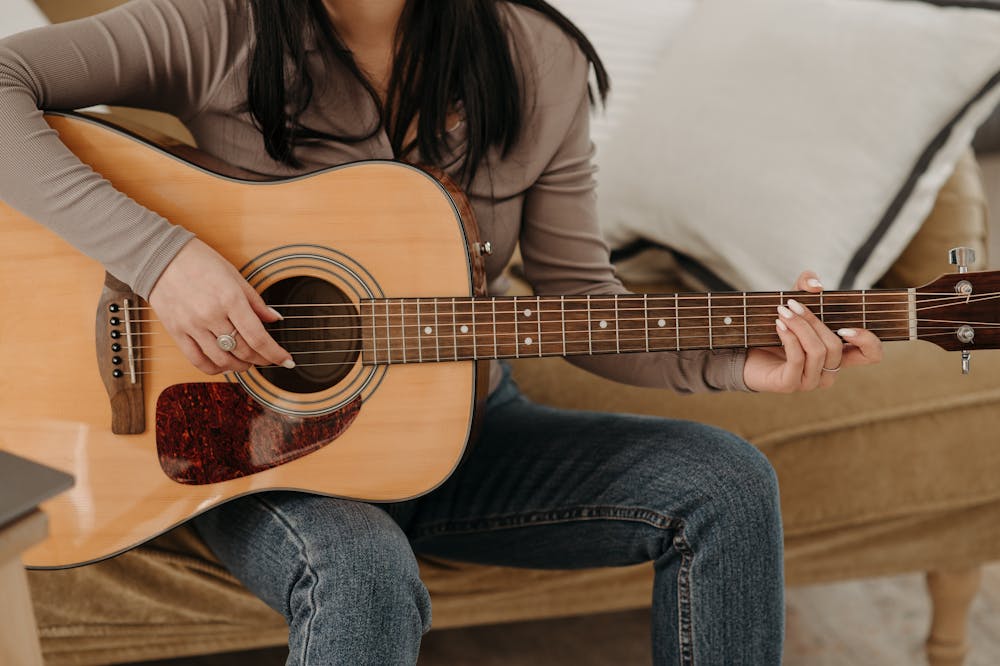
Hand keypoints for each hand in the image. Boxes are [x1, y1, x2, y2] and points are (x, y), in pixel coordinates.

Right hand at [148, 239, 293, 374]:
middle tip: (268, 359)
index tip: (286, 360)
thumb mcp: (234, 275)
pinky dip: (215, 368)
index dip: (275, 354)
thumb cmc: (199, 261)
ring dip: (240, 366)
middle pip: (243, 351)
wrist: (161, 256)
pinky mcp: (176, 332)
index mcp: (230, 299)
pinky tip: (224, 364)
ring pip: (222, 360)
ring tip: (248, 362)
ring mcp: (192, 326)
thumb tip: (274, 319)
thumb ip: (255, 301)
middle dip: (261, 360)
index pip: (258, 338)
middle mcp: (211, 315)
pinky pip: (198, 360)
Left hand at [743, 271, 882, 392]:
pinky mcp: (790, 384)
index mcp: (839, 354)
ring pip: (818, 351)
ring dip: (799, 326)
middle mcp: (828, 371)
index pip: (871, 355)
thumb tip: (816, 286)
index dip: (868, 341)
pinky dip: (789, 337)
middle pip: (835, 346)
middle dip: (813, 320)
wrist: (745, 353)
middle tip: (791, 304)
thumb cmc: (777, 329)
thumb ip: (806, 286)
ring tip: (782, 311)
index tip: (846, 325)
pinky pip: (798, 359)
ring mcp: (810, 381)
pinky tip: (778, 325)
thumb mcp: (795, 303)